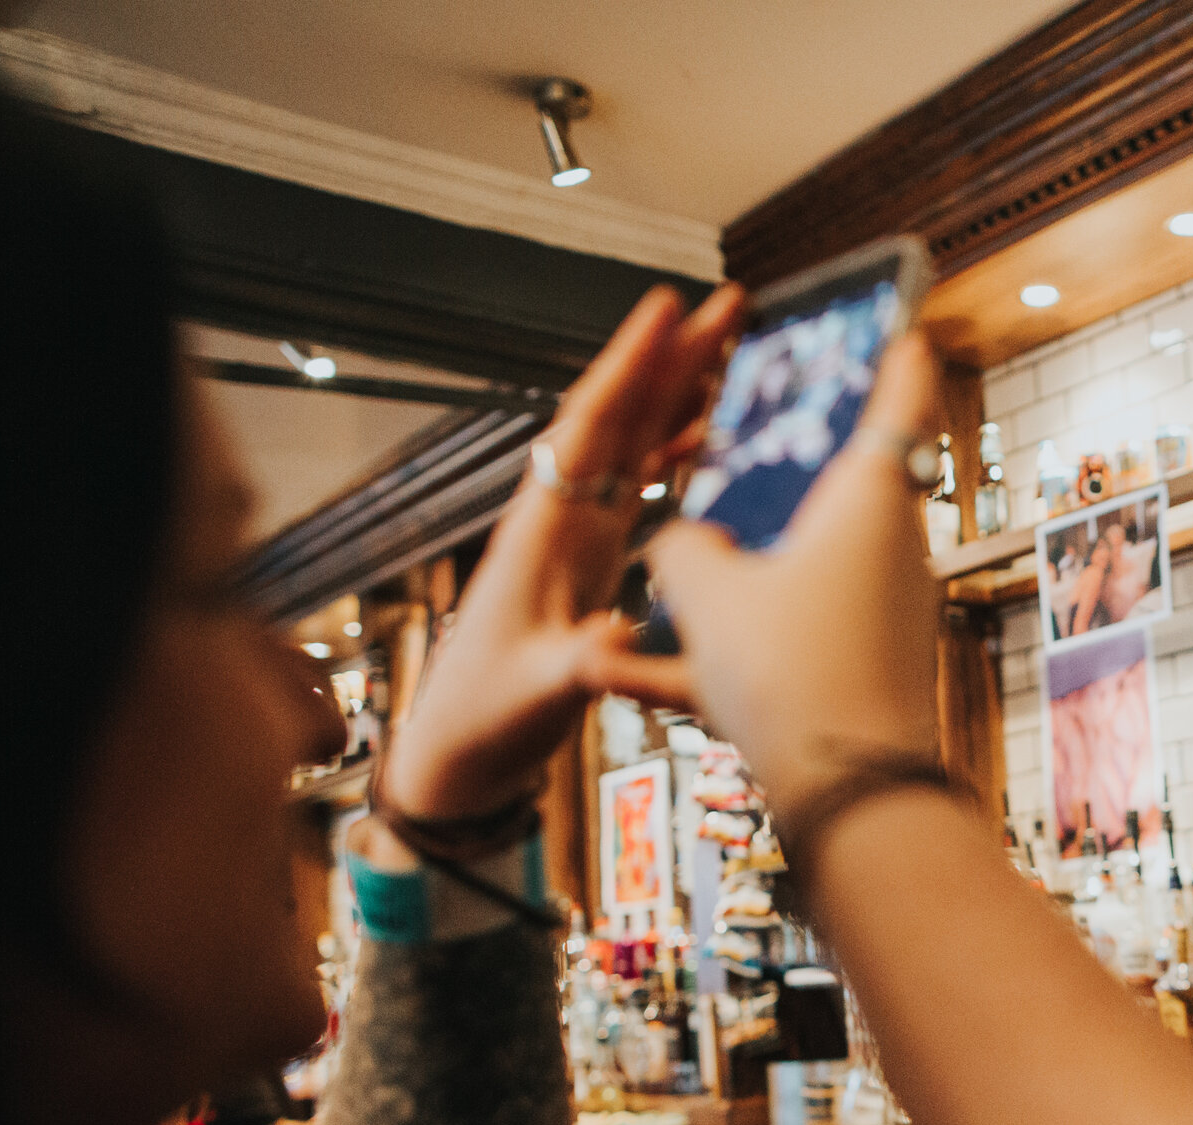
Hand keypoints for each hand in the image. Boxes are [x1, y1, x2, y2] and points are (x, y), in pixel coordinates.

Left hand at [381, 283, 744, 820]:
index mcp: (545, 528)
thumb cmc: (487, 717)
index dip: (633, 365)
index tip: (668, 306)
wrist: (459, 752)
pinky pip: (642, 487)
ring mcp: (577, 535)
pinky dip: (678, 453)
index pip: (594, 426)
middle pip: (624, 415)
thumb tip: (630, 633)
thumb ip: (586, 659)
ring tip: (733, 349)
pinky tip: (711, 437)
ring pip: (637, 443)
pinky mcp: (592, 561)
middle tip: (731, 304)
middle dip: (676, 357)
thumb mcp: (542, 689)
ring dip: (683, 394)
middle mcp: (561, 516)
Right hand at [643, 332, 944, 809]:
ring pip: (795, 568)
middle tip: (743, 428)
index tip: (897, 320)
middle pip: (840, 479)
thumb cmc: (794, 676)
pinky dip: (715, 651)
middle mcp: (887, 549)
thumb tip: (677, 543)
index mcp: (869, 499)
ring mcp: (876, 613)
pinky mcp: (857, 671)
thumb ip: (682, 551)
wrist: (854, 800)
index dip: (893, 351)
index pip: (899, 396)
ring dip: (731, 570)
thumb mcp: (710, 596)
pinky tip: (623, 676)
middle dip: (785, 459)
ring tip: (656, 566)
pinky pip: (780, 638)